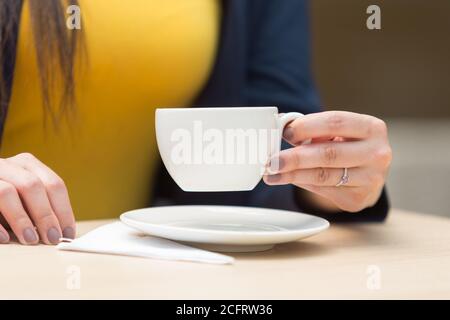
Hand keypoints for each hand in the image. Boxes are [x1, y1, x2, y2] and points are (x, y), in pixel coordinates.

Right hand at [0, 153, 75, 244]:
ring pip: (7, 192)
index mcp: (27, 165)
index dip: (63, 210)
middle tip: (52, 238)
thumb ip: (40, 208)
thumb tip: (63, 232)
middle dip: (45, 215)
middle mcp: (7, 165)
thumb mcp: (24, 200)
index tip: (67, 233)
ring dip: (21, 219)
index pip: (54, 184)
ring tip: (30, 239)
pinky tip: (5, 238)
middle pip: (32, 186)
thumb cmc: (4, 203)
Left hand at [263, 111, 391, 212]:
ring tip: (271, 173)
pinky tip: (288, 179)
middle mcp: (377, 154)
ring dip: (292, 175)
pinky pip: (322, 190)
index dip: (306, 126)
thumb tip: (283, 129)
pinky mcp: (357, 198)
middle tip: (272, 160)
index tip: (284, 132)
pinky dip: (302, 183)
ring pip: (323, 175)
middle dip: (295, 157)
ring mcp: (370, 179)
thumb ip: (315, 130)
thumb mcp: (339, 132)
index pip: (335, 122)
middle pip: (328, 154)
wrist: (369, 174)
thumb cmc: (348, 146)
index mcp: (372, 128)